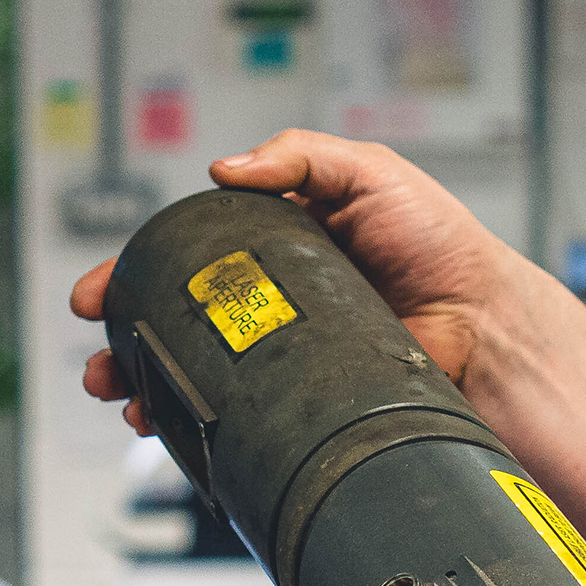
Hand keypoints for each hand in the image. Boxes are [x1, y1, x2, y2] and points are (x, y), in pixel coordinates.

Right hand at [74, 129, 529, 428]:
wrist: (487, 321)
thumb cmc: (439, 242)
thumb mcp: (370, 172)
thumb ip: (300, 156)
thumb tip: (222, 167)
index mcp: (276, 242)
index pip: (186, 253)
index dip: (137, 269)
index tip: (99, 292)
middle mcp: (271, 297)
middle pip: (176, 318)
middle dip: (125, 339)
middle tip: (98, 355)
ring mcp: (284, 350)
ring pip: (198, 370)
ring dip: (148, 385)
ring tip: (120, 395)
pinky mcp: (304, 395)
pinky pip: (241, 411)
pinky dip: (198, 423)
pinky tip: (170, 429)